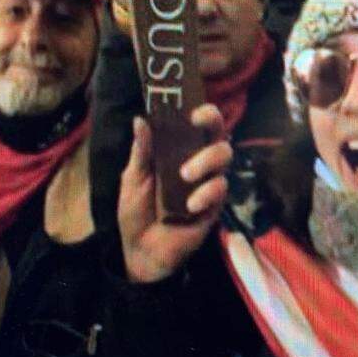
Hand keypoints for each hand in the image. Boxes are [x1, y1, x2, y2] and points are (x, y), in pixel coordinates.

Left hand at [118, 105, 231, 282]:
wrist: (140, 250)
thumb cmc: (136, 210)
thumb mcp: (133, 178)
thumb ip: (141, 151)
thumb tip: (140, 118)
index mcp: (176, 150)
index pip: (195, 123)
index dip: (198, 109)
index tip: (189, 106)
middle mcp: (196, 161)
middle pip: (217, 132)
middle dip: (212, 122)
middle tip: (196, 122)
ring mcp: (207, 182)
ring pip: (224, 156)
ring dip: (207, 159)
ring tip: (185, 174)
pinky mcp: (214, 205)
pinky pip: (221, 188)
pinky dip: (207, 192)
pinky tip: (190, 204)